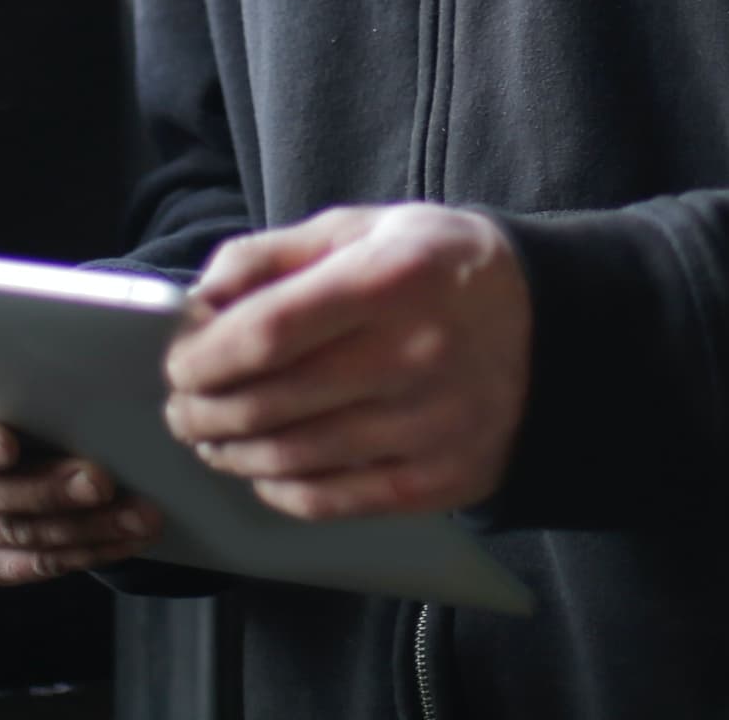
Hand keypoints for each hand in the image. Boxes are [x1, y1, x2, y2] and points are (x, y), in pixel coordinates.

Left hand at [163, 204, 530, 521]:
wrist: (550, 327)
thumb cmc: (439, 268)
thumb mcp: (365, 228)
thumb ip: (275, 254)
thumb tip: (200, 298)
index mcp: (393, 277)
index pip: (268, 332)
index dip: (204, 357)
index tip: (178, 364)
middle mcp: (415, 353)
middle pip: (271, 402)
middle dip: (204, 412)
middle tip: (183, 408)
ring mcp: (431, 423)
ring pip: (294, 457)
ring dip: (233, 453)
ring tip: (212, 439)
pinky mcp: (441, 478)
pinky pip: (336, 500)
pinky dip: (281, 490)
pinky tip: (264, 469)